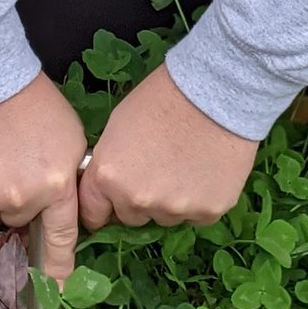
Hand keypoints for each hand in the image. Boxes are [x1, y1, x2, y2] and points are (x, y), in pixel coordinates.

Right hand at [0, 73, 87, 281]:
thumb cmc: (27, 99)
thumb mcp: (67, 137)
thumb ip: (65, 176)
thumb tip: (58, 205)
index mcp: (55, 184)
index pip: (61, 238)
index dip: (60, 270)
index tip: (60, 294)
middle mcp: (20, 198)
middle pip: (18, 216)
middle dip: (17, 194)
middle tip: (10, 156)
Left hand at [79, 64, 257, 230]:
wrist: (213, 91)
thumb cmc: (161, 99)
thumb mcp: (117, 129)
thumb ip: (110, 167)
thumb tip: (112, 190)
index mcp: (109, 178)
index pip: (94, 214)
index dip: (103, 207)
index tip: (112, 204)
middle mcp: (139, 200)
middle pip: (133, 217)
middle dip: (141, 200)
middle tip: (158, 170)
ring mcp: (175, 209)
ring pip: (167, 217)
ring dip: (172, 200)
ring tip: (187, 165)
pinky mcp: (209, 211)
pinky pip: (198, 215)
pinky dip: (201, 199)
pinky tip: (207, 170)